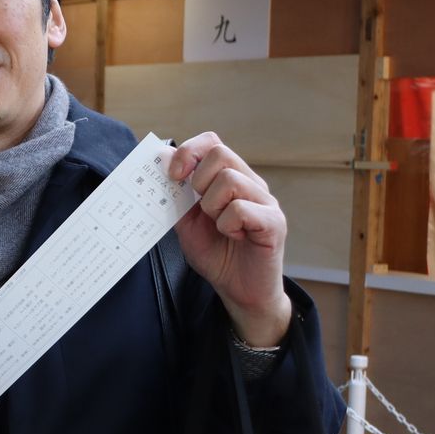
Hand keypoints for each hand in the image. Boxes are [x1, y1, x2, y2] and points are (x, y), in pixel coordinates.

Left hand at [168, 133, 291, 345]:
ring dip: (212, 207)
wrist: (239, 290)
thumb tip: (160, 166)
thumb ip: (176, 197)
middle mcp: (251, 184)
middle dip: (198, 181)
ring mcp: (265, 201)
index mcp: (230, 178)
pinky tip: (234, 237)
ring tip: (220, 227)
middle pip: (220, 154)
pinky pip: (241, 209)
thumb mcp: (186, 224)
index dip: (189, 151)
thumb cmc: (216, 254)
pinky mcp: (274, 222)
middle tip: (201, 209)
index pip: (212, 142)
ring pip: (230, 180)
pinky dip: (228, 225)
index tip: (174, 175)